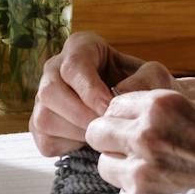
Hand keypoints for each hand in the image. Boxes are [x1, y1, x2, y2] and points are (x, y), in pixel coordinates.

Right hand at [30, 31, 175, 155]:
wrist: (140, 109)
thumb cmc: (146, 87)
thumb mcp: (154, 75)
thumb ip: (144, 79)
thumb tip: (116, 95)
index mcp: (81, 46)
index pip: (73, 66)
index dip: (90, 90)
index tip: (109, 107)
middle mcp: (55, 68)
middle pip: (50, 91)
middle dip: (81, 114)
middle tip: (107, 127)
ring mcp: (44, 98)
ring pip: (44, 118)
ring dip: (77, 132)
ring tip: (104, 135)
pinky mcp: (40, 125)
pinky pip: (46, 141)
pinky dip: (70, 147)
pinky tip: (92, 141)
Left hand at [84, 89, 194, 193]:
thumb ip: (182, 102)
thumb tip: (157, 105)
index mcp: (164, 105)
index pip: (115, 104)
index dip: (124, 115)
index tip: (134, 126)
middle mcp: (146, 135)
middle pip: (98, 134)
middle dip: (113, 140)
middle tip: (134, 150)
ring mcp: (142, 172)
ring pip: (106, 167)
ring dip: (123, 169)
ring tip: (153, 174)